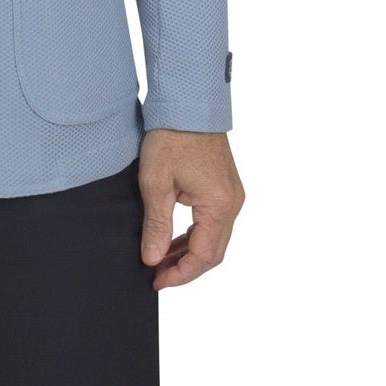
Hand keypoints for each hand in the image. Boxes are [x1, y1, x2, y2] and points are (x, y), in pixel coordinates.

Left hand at [137, 129, 244, 288]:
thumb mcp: (156, 184)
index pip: (204, 256)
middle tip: (157, 276)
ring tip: (160, 261)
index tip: (156, 280)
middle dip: (185, 268)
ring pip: (214, 239)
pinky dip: (194, 236)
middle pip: (214, 252)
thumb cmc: (172, 138)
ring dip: (189, 253)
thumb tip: (153, 259)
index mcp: (219, 205)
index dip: (180, 274)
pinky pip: (213, 223)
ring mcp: (232, 195)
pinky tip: (173, 240)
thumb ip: (157, 226)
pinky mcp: (225, 188)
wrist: (187, 104)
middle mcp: (232, 203)